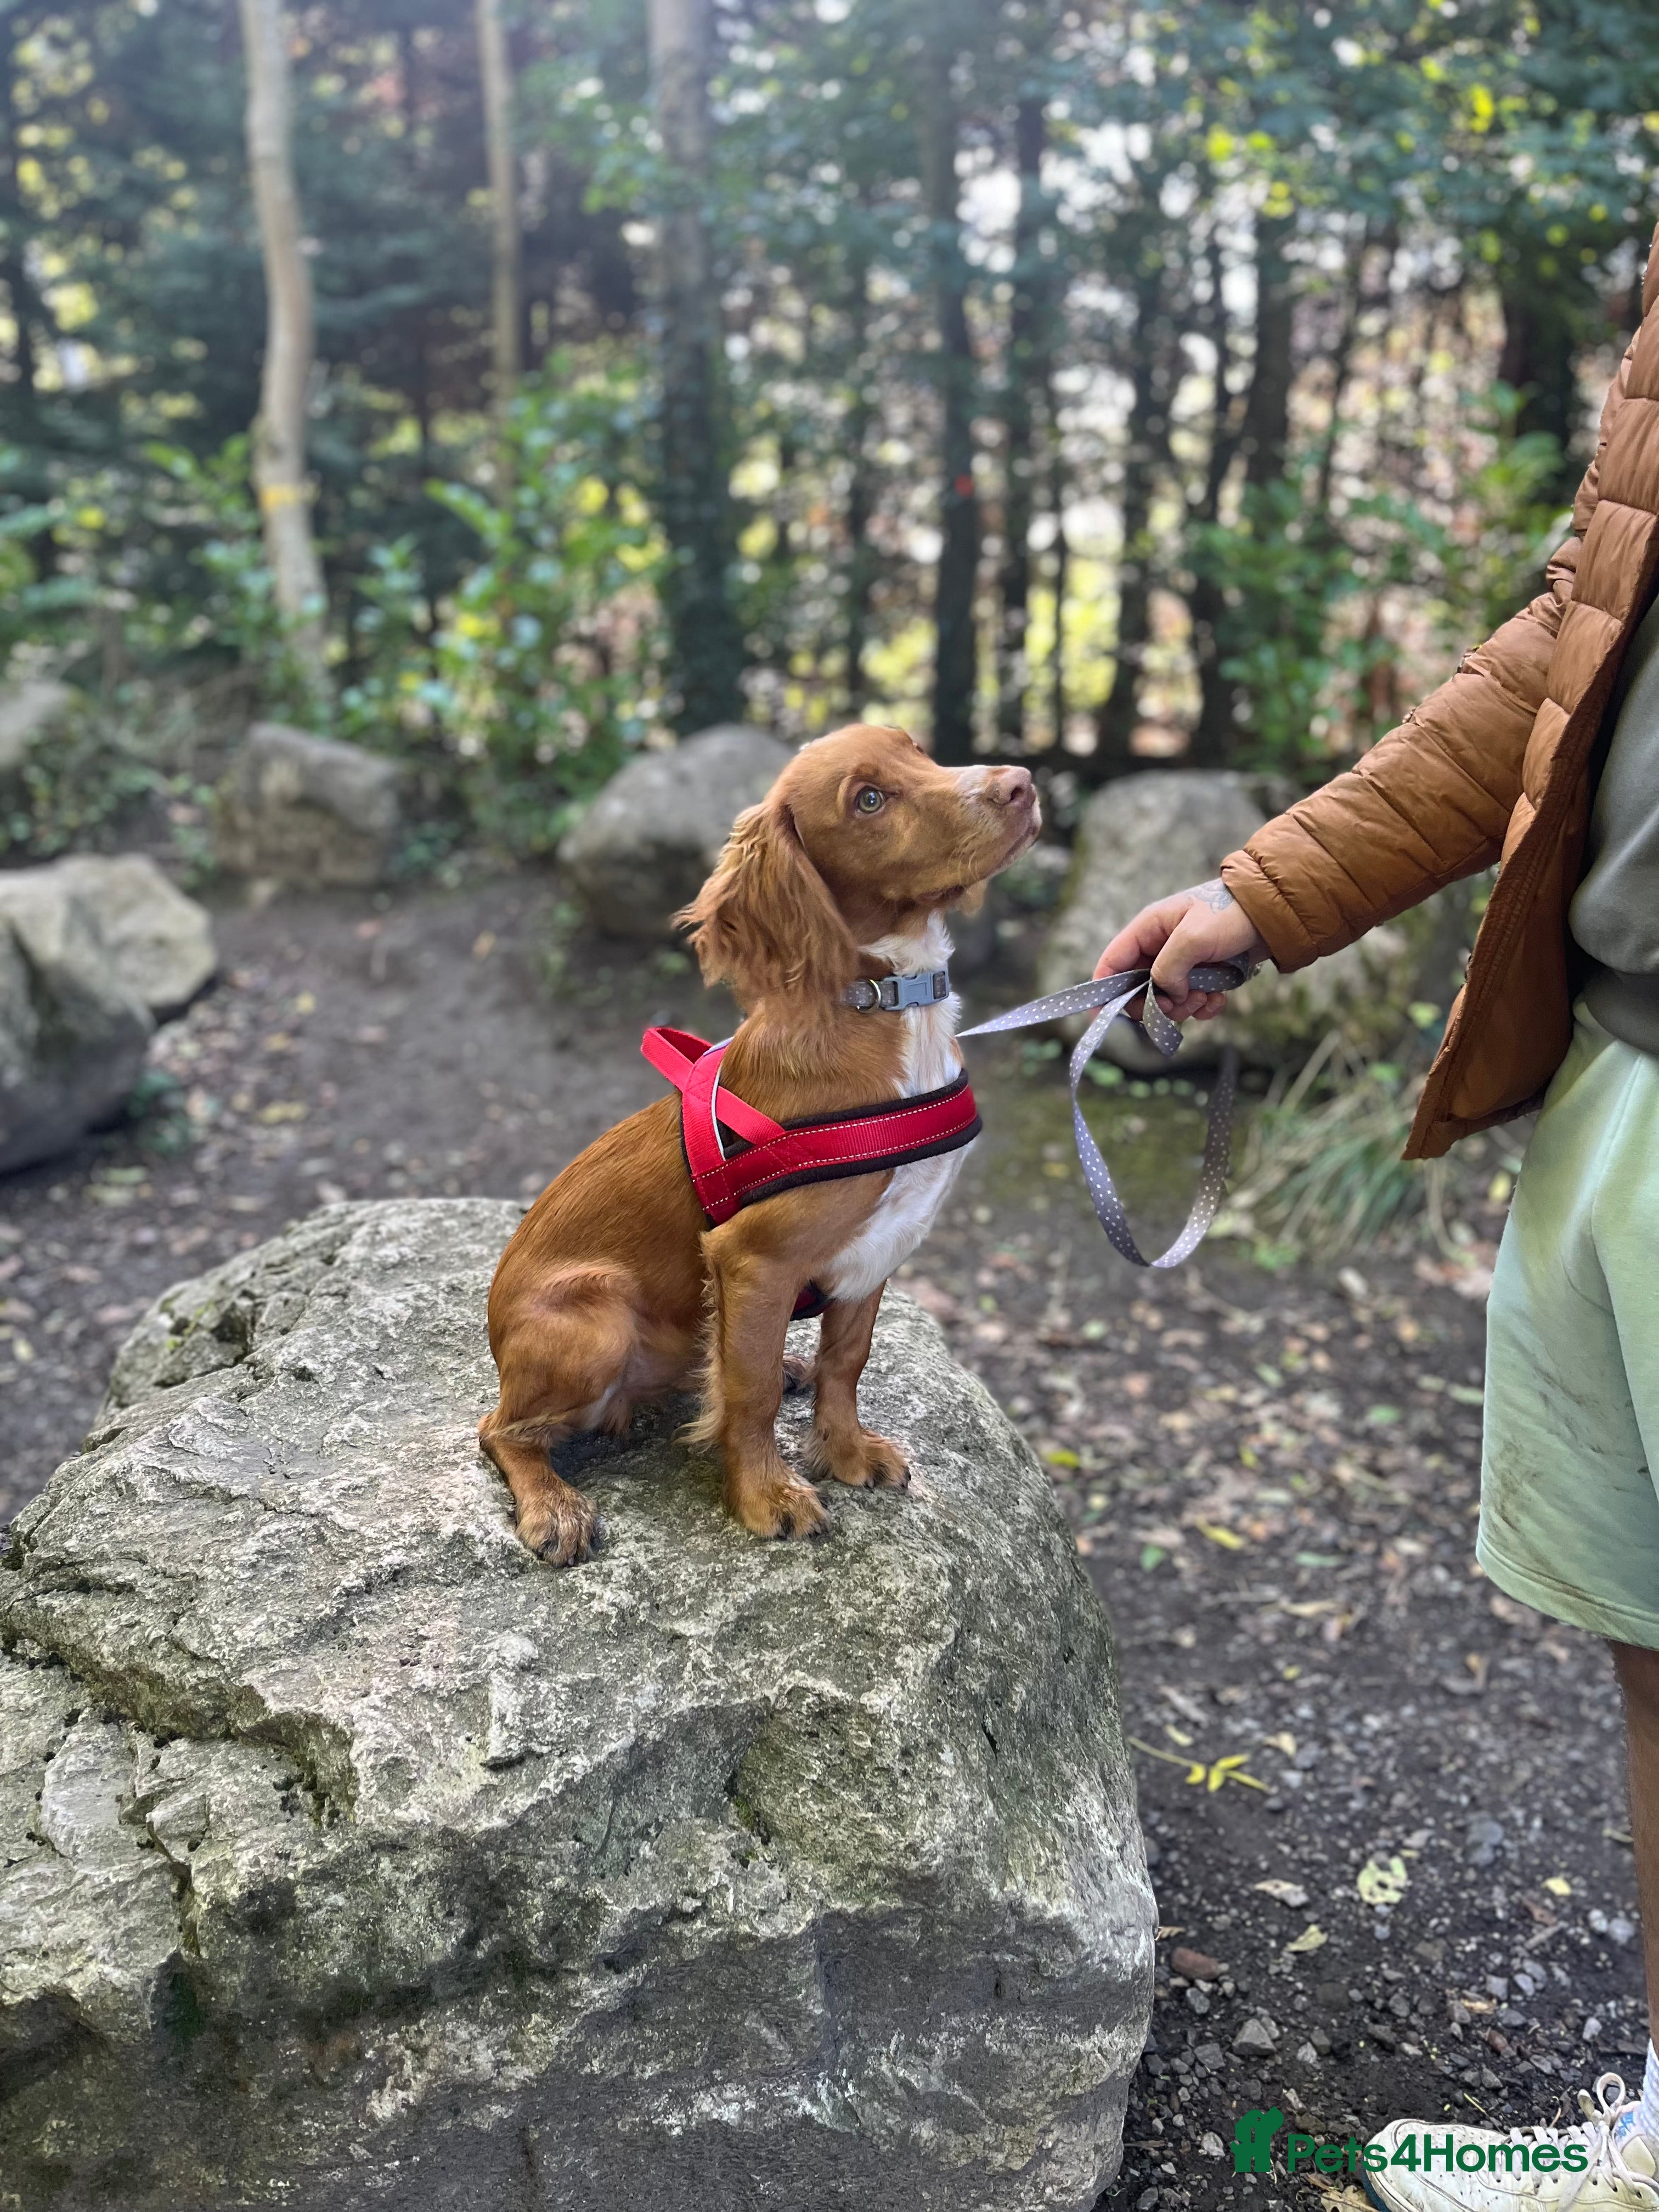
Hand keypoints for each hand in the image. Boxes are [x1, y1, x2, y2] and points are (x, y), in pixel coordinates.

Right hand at [1093, 878, 1269, 1021]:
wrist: (1274, 916)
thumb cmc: (1231, 914)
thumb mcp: (1194, 937)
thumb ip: (1169, 967)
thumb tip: (1164, 994)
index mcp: (1150, 929)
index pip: (1113, 961)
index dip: (1103, 988)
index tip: (1101, 1015)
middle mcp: (1161, 947)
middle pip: (1137, 988)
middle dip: (1155, 1003)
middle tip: (1176, 1005)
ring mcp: (1181, 963)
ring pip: (1165, 1000)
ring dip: (1183, 1007)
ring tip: (1205, 996)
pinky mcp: (1202, 977)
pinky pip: (1190, 1003)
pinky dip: (1202, 1007)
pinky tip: (1218, 999)